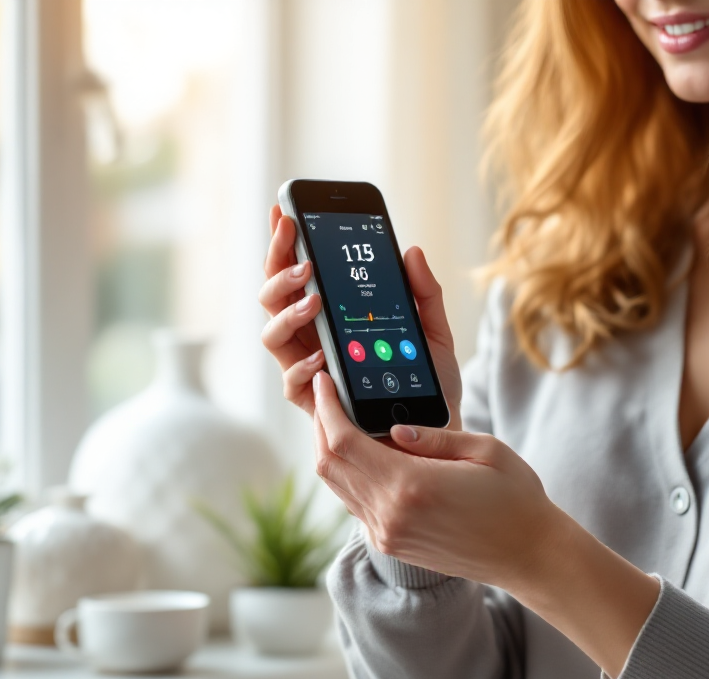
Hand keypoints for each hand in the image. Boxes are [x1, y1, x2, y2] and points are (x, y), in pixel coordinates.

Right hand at [259, 205, 463, 425]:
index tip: (284, 211)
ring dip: (288, 312)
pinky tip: (321, 356)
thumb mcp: (433, 333)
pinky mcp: (313, 404)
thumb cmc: (428, 385)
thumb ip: (424, 293)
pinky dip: (303, 366)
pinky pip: (292, 382)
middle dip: (279, 268)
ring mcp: (308, 369)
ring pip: (271, 334)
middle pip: (274, 296)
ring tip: (315, 298)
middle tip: (305, 256)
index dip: (285, 242)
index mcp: (332, 314)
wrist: (436, 437)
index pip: (298, 272)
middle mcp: (311, 338)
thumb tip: (412, 251)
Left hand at [309, 369, 563, 585]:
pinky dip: (350, 475)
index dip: (327, 407)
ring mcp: (387, 535)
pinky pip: (355, 504)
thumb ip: (433, 436)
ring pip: (337, 486)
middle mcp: (389, 515)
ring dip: (332, 451)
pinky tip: (366, 453)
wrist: (528, 555)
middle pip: (329, 464)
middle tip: (330, 395)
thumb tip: (393, 427)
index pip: (343, 440)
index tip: (325, 381)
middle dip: (322, 425)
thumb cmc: (516, 499)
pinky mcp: (392, 544)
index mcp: (409, 486)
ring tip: (344, 419)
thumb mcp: (484, 450)